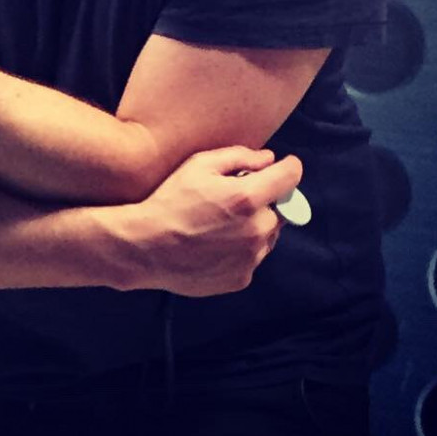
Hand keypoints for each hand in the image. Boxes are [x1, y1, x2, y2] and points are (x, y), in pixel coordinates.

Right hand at [113, 145, 301, 296]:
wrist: (146, 246)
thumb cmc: (169, 201)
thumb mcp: (197, 165)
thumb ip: (238, 157)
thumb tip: (268, 158)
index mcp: (246, 198)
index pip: (288, 179)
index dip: (290, 167)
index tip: (287, 164)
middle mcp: (256, 230)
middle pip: (279, 211)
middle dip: (264, 202)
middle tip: (235, 198)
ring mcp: (251, 258)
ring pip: (267, 236)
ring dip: (254, 226)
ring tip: (219, 223)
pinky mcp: (242, 278)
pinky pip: (252, 257)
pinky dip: (241, 248)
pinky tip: (213, 242)